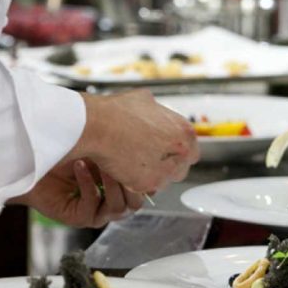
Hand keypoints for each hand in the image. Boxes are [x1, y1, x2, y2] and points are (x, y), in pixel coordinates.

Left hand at [9, 159, 143, 228]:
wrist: (33, 162)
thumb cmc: (64, 152)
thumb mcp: (99, 146)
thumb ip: (121, 148)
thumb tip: (145, 138)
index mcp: (119, 186)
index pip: (144, 188)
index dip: (145, 176)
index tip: (141, 154)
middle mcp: (110, 201)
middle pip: (136, 202)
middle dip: (131, 180)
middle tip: (121, 158)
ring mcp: (97, 212)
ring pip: (118, 207)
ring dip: (111, 183)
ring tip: (100, 161)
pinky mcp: (80, 217)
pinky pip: (91, 205)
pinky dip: (88, 184)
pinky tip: (80, 166)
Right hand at [70, 89, 198, 194]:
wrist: (97, 125)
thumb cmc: (117, 112)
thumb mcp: (145, 99)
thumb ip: (158, 112)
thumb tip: (155, 112)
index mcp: (184, 131)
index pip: (191, 149)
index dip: (176, 151)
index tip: (165, 151)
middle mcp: (181, 152)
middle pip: (182, 167)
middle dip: (168, 164)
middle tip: (149, 157)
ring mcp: (165, 170)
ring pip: (165, 180)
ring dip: (153, 174)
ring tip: (134, 162)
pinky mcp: (148, 184)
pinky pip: (147, 187)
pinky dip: (136, 181)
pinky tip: (125, 168)